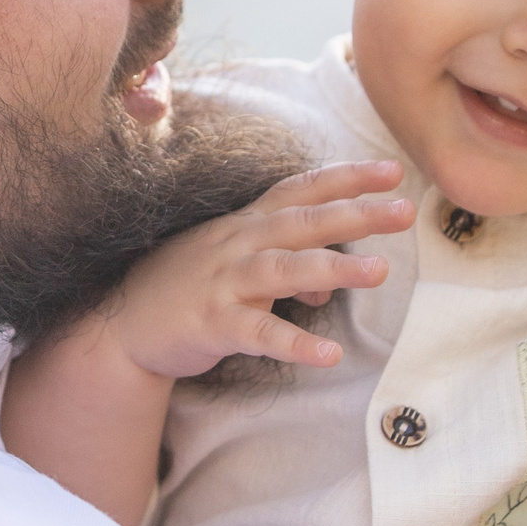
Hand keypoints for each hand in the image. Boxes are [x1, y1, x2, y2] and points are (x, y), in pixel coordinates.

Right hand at [98, 160, 412, 377]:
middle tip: (405, 210)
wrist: (121, 324)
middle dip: (356, 214)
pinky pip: (259, 333)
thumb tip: (333, 287)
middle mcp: (238, 245)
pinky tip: (329, 355)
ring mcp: (224, 282)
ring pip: (284, 269)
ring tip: (380, 272)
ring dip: (333, 269)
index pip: (302, 191)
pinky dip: (294, 343)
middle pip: (303, 222)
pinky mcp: (212, 324)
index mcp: (247, 225)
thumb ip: (290, 268)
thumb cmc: (188, 289)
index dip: (347, 178)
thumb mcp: (239, 269)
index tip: (392, 170)